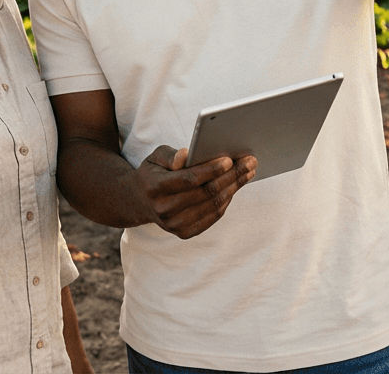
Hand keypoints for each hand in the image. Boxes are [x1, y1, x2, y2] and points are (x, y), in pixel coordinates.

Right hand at [133, 146, 255, 238]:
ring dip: (235, 187)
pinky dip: (227, 200)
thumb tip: (186, 155)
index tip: (230, 160)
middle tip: (250, 162)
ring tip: (248, 172)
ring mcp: (174, 224)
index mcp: (155, 188)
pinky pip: (213, 216)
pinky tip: (236, 186)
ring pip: (213, 205)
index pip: (189, 180)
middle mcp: (164, 210)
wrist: (139, 202)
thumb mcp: (155, 157)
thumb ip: (171, 155)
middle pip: (206, 193)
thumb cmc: (153, 173)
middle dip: (232, 176)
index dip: (211, 170)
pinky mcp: (184, 233)